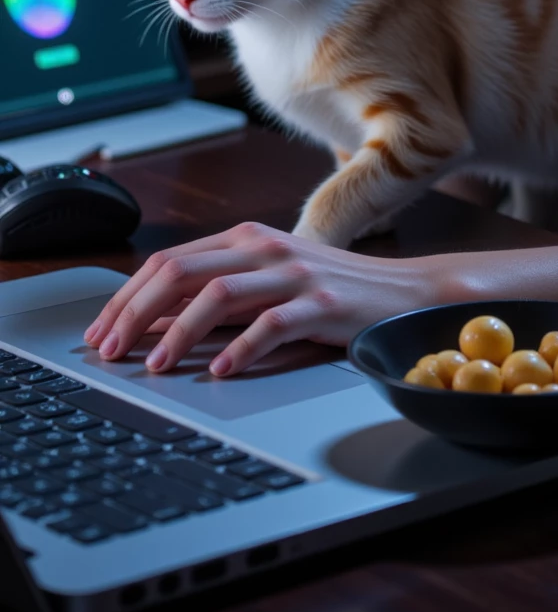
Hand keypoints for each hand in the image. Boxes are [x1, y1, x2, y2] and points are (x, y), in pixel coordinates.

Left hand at [81, 220, 449, 376]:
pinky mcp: (323, 302)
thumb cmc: (331, 293)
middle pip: (181, 271)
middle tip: (111, 353)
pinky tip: (220, 373)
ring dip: (178, 334)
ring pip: (218, 295)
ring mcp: (295, 273)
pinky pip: (272, 325)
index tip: (100, 333)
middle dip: (135, 313)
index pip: (168, 260)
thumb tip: (147, 324)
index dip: (126, 297)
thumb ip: (214, 297)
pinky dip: (239, 351)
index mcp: (246, 238)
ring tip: (155, 367)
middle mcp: (265, 247)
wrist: (405, 294)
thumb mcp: (267, 285)